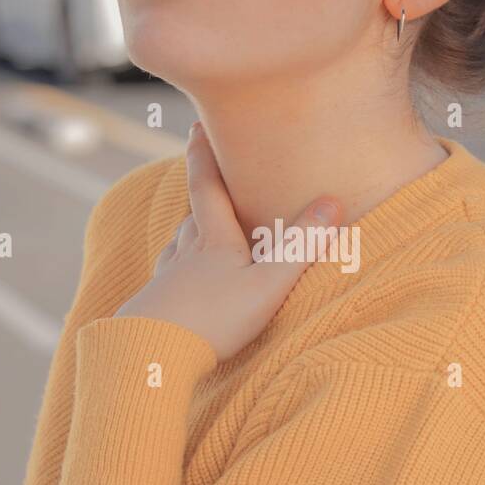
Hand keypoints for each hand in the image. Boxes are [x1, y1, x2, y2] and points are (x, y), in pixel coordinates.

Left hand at [113, 123, 340, 361]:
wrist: (151, 357)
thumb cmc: (212, 320)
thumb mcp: (268, 284)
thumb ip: (300, 246)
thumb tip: (333, 201)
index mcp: (213, 243)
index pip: (208, 189)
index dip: (204, 156)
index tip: (197, 127)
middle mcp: (185, 256)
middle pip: (192, 217)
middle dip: (199, 195)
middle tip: (203, 177)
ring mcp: (166, 284)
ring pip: (177, 249)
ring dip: (186, 235)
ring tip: (192, 230)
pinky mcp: (154, 312)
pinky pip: (167, 284)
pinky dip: (174, 276)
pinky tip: (175, 288)